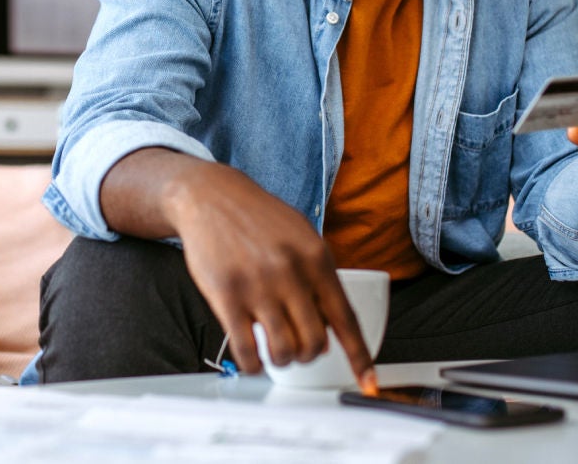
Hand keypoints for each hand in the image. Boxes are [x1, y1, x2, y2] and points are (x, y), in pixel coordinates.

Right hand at [164, 163, 377, 392]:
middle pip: (314, 342)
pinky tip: (252, 360)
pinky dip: (253, 365)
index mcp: (316, 258)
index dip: (358, 355)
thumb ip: (320, 274)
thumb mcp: (302, 235)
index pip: (345, 318)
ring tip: (276, 352)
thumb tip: (333, 322)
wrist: (211, 197)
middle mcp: (291, 273)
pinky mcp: (226, 296)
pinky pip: (246, 349)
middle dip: (308, 354)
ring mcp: (258, 286)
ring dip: (282, 359)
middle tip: (299, 349)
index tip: (366, 380)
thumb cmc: (259, 217)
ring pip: (283, 350)